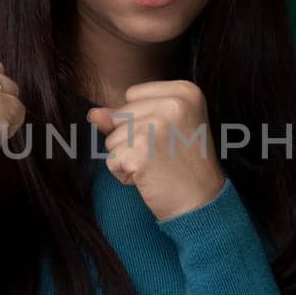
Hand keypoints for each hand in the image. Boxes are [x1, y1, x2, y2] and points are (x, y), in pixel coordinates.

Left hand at [87, 80, 225, 221]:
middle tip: (164, 155)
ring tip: (157, 166)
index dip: (141, 120)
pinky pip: (111, 159)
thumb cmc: (185, 166)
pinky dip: (125, 174)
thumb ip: (128, 115)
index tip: (170, 137)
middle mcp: (173, 104)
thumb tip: (93, 114)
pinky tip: (149, 177)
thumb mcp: (164, 129)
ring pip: (112, 138)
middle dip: (132, 140)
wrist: (202, 203)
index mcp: (185, 91)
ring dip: (127, 157)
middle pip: (120, 115)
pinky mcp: (141, 150)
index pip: (132, 95)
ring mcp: (157, 126)